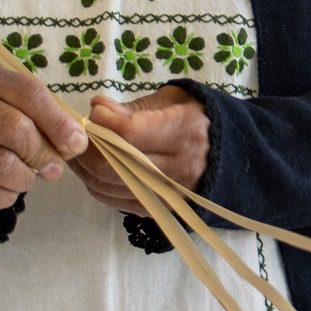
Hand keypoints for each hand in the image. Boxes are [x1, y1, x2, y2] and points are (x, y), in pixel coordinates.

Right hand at [0, 61, 87, 210]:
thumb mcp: (16, 104)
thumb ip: (47, 118)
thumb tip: (74, 144)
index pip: (28, 94)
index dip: (58, 122)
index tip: (76, 144)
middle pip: (14, 130)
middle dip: (43, 154)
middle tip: (54, 169)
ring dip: (24, 179)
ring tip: (28, 179)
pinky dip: (4, 196)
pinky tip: (7, 190)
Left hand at [72, 86, 210, 209]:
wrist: (233, 155)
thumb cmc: (198, 119)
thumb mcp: (173, 100)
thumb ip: (134, 109)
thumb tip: (97, 108)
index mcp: (183, 132)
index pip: (129, 134)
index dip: (103, 123)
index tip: (95, 112)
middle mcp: (176, 168)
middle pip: (113, 164)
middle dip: (86, 148)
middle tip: (77, 132)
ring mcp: (167, 194)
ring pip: (108, 186)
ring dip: (85, 168)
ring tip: (79, 148)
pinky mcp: (159, 209)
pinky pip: (115, 201)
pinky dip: (97, 184)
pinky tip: (93, 168)